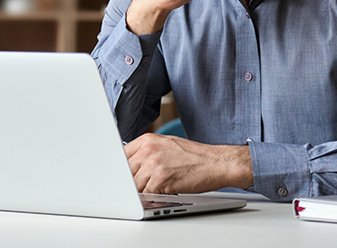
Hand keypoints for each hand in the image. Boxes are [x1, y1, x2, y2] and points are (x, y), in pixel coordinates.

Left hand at [124, 133, 252, 193]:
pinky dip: (151, 197)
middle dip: (130, 182)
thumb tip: (130, 164)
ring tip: (155, 188)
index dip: (121, 169)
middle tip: (139, 186)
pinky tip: (161, 193)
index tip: (120, 176)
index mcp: (147, 140)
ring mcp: (153, 164)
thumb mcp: (166, 145)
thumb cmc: (194, 156)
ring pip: (133, 185)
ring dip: (141, 191)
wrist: (215, 162)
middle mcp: (148, 150)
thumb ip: (147, 152)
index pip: (121, 156)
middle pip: (125, 171)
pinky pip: (145, 194)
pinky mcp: (160, 180)